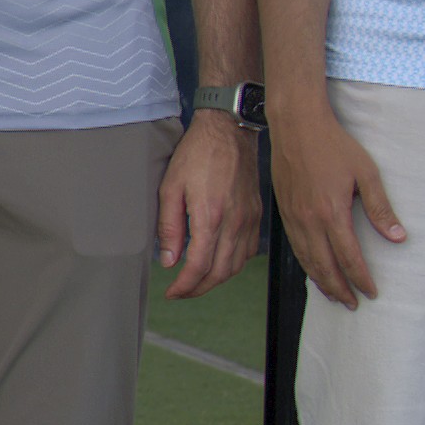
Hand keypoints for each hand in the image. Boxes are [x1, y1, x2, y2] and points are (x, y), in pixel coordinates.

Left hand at [156, 109, 266, 298]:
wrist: (229, 131)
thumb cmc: (197, 154)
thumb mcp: (171, 187)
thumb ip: (169, 226)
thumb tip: (168, 260)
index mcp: (211, 216)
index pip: (199, 266)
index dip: (185, 286)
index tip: (172, 292)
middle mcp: (234, 223)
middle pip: (220, 272)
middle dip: (199, 289)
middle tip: (181, 292)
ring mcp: (249, 220)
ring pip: (236, 265)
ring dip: (216, 280)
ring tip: (196, 281)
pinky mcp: (256, 215)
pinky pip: (247, 251)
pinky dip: (232, 264)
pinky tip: (217, 262)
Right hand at [273, 99, 402, 308]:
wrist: (296, 126)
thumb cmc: (334, 145)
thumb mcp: (366, 173)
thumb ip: (380, 208)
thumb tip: (398, 237)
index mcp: (332, 213)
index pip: (349, 257)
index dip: (361, 278)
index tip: (372, 292)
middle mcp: (309, 220)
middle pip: (324, 266)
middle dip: (340, 289)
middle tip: (353, 304)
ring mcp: (293, 217)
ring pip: (306, 260)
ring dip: (321, 281)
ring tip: (334, 295)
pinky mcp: (284, 212)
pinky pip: (295, 247)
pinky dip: (306, 264)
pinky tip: (314, 270)